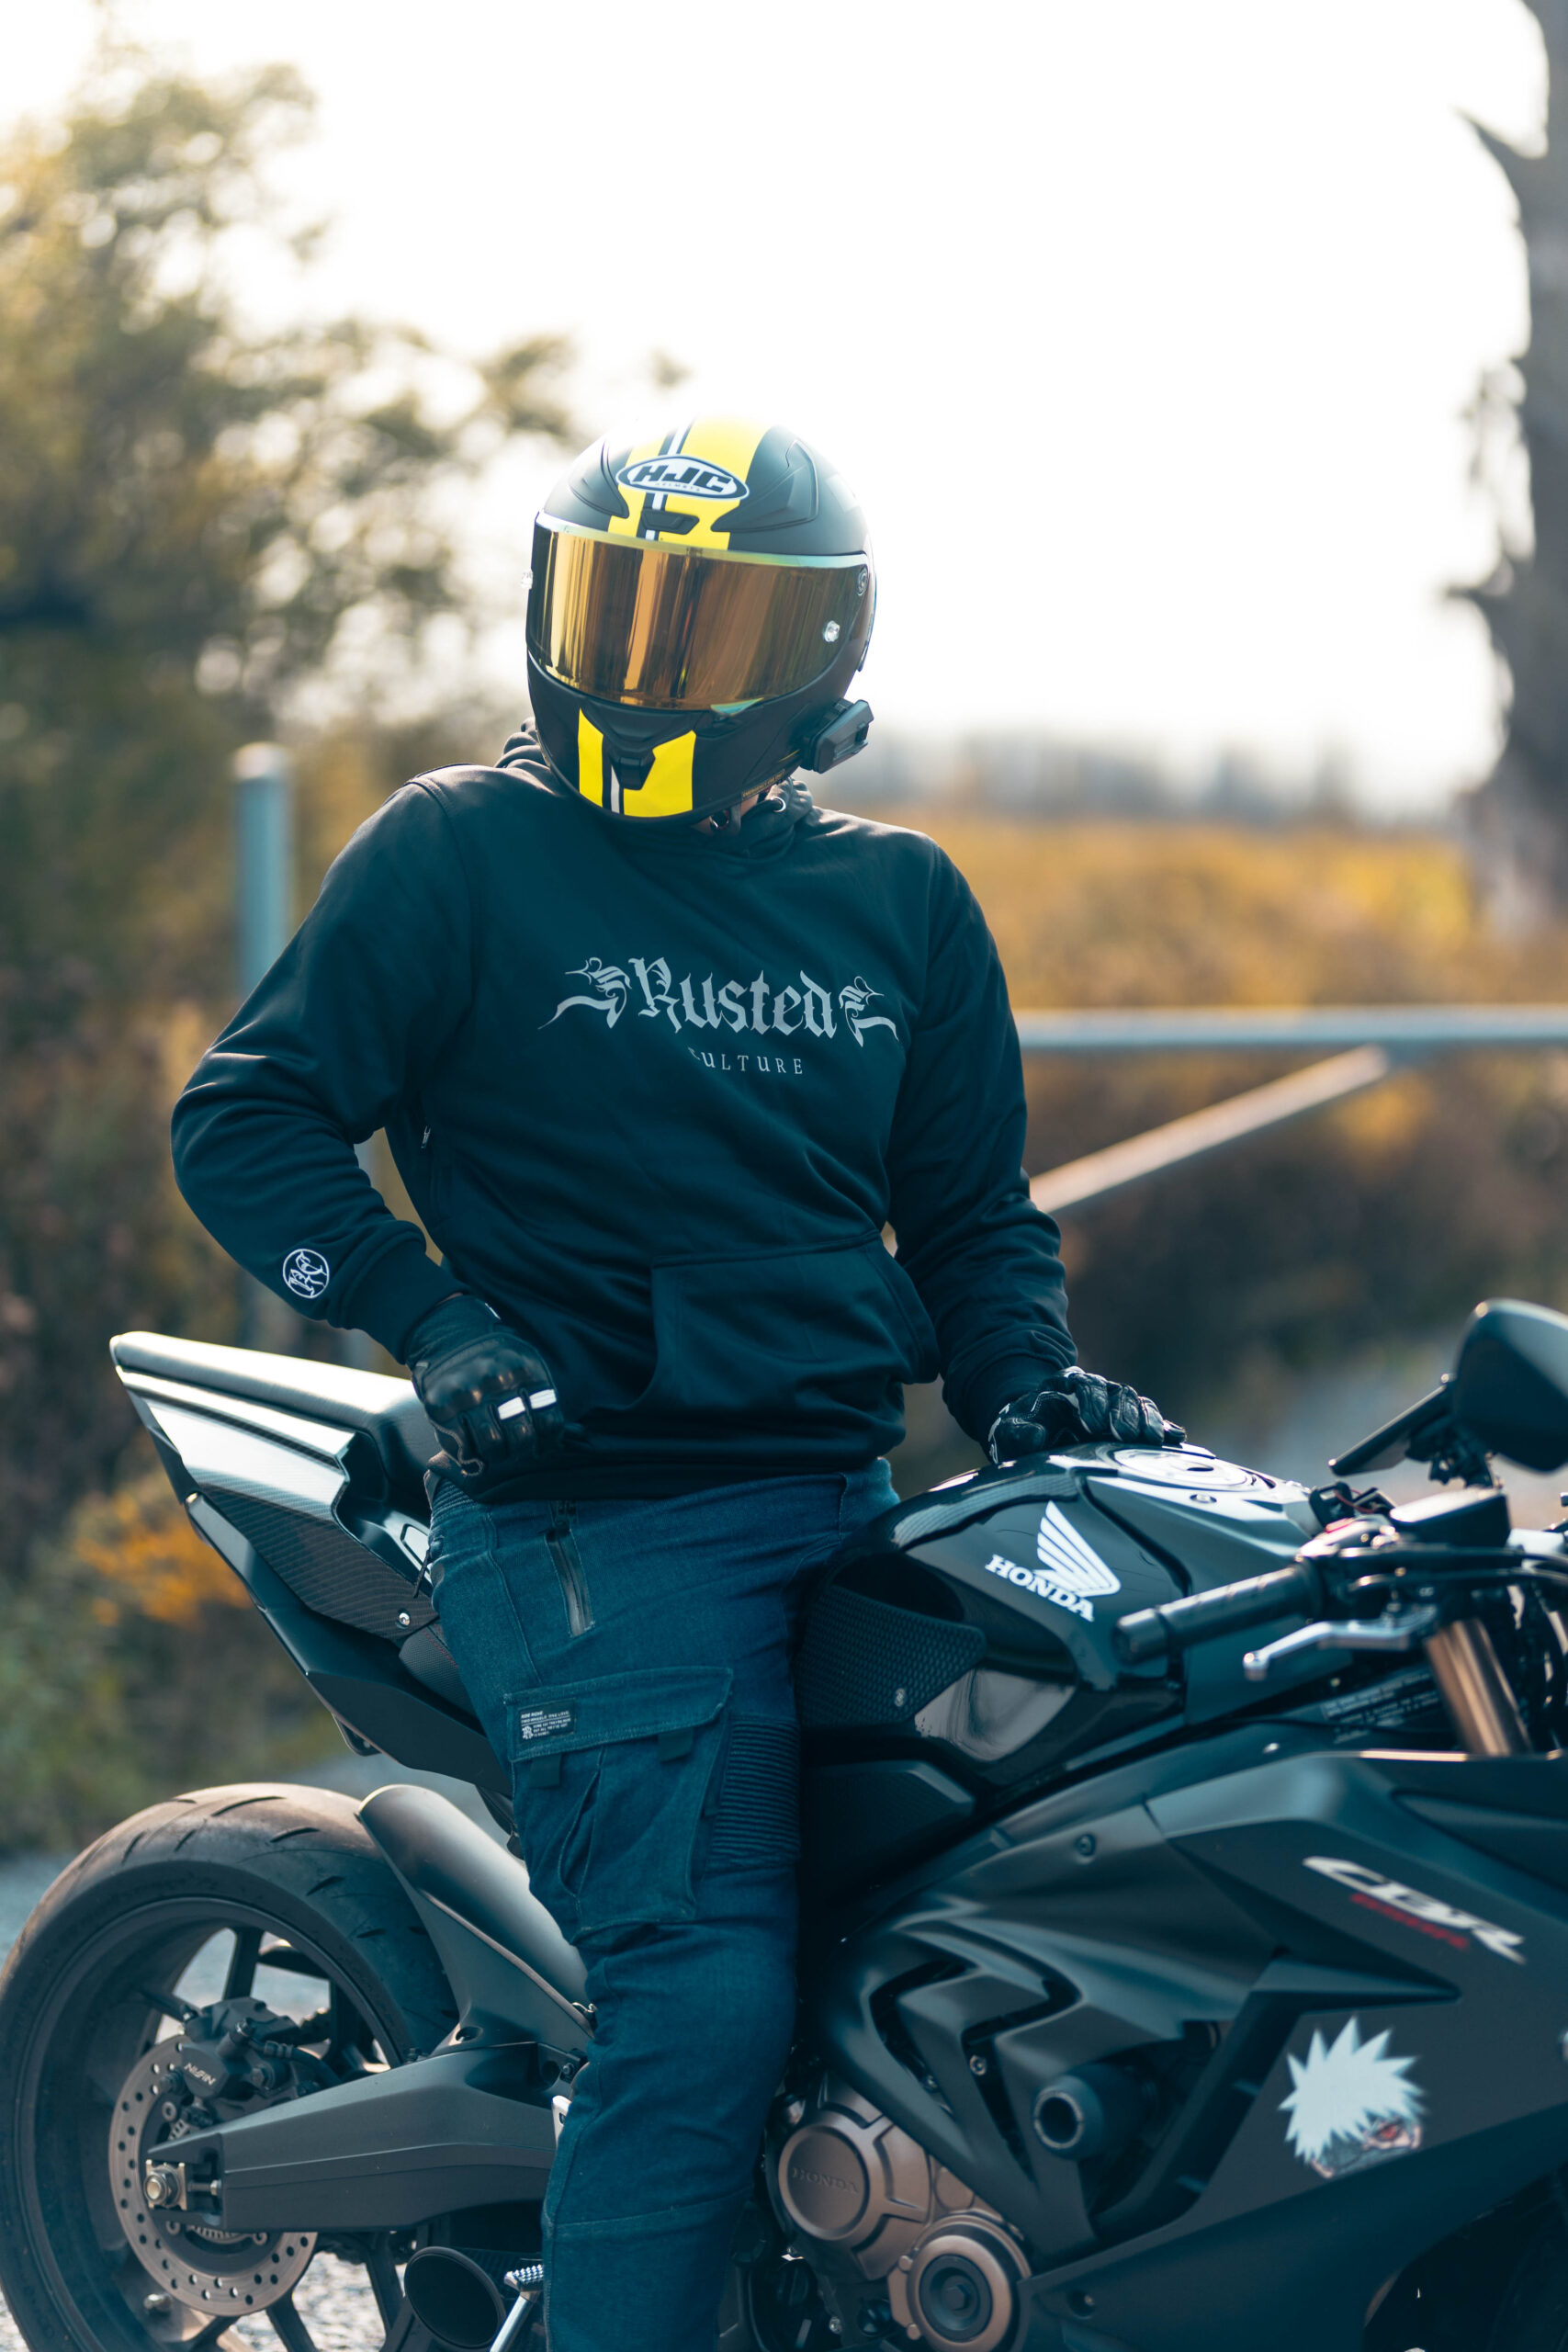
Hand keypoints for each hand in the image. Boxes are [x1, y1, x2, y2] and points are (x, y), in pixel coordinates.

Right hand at [406, 1294, 565, 1480]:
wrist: (451, 1338)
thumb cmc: (494, 1362)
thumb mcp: (524, 1367)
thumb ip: (541, 1398)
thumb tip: (568, 1438)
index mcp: (524, 1369)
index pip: (548, 1421)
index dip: (547, 1442)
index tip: (541, 1447)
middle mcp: (496, 1379)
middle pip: (521, 1436)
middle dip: (521, 1450)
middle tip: (515, 1449)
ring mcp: (467, 1393)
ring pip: (492, 1445)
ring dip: (496, 1455)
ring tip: (495, 1451)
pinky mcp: (441, 1406)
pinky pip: (462, 1446)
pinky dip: (470, 1455)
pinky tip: (473, 1449)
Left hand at [988, 1367, 1184, 1462]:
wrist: (1037, 1434)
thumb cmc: (1023, 1431)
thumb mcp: (1010, 1431)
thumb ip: (1017, 1432)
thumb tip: (1034, 1435)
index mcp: (1067, 1385)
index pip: (1085, 1385)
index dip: (1092, 1402)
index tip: (1093, 1425)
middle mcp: (1097, 1390)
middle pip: (1117, 1393)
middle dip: (1122, 1414)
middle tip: (1124, 1436)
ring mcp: (1116, 1404)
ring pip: (1137, 1403)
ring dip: (1146, 1420)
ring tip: (1150, 1441)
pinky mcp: (1131, 1421)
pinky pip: (1151, 1419)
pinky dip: (1164, 1427)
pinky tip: (1176, 1438)